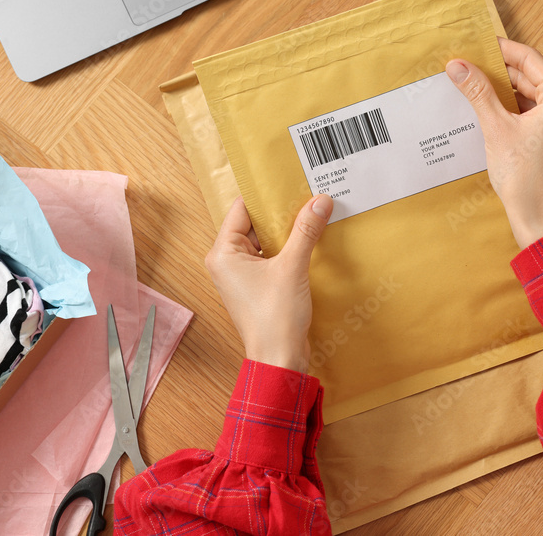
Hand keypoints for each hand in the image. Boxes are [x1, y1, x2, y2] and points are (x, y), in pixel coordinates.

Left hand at [205, 194, 332, 372]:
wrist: (279, 360)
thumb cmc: (274, 319)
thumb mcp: (292, 267)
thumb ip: (306, 231)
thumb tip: (319, 201)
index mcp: (223, 253)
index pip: (242, 209)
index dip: (266, 195)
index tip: (289, 182)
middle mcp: (227, 262)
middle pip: (254, 224)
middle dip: (281, 213)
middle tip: (306, 196)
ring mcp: (242, 275)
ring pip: (265, 241)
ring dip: (287, 231)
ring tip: (312, 215)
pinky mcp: (258, 286)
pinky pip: (272, 257)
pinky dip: (289, 249)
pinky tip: (310, 241)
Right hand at [446, 38, 542, 248]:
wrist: (538, 217)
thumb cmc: (525, 178)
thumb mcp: (496, 128)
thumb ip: (478, 92)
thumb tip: (458, 66)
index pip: (531, 59)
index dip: (503, 50)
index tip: (479, 45)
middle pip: (533, 76)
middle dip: (501, 71)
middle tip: (472, 66)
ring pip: (535, 95)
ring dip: (507, 90)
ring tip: (477, 87)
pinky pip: (538, 112)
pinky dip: (516, 108)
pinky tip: (493, 110)